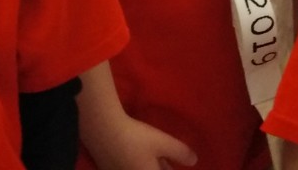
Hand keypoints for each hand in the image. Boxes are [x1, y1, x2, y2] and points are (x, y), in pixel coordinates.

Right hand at [82, 114, 196, 169]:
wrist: (103, 130)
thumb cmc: (136, 138)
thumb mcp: (163, 142)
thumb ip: (180, 153)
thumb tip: (194, 161)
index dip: (168, 169)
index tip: (172, 165)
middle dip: (162, 168)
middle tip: (169, 163)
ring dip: (150, 167)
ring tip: (160, 160)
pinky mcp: (108, 169)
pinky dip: (138, 165)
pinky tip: (141, 156)